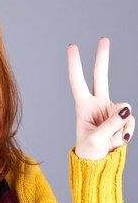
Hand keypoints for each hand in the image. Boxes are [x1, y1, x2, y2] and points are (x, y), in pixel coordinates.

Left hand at [67, 37, 134, 159]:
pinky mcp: (122, 119)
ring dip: (120, 125)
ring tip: (111, 139)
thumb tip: (125, 111)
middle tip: (104, 39)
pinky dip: (127, 132)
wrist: (99, 163)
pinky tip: (120, 139)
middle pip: (101, 76)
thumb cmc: (89, 152)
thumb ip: (109, 125)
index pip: (78, 81)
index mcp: (83, 106)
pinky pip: (130, 120)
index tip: (72, 46)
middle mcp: (97, 103)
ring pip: (123, 108)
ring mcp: (111, 110)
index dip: (75, 64)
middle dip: (102, 57)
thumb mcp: (95, 140)